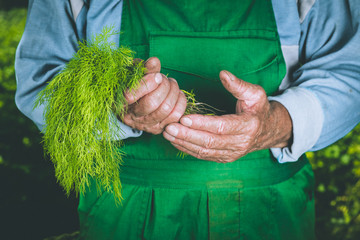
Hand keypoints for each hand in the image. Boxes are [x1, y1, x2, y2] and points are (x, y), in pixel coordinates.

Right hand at [123, 57, 186, 133]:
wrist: (136, 104)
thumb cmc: (133, 85)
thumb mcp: (133, 74)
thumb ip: (143, 67)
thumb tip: (154, 61)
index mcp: (120, 103)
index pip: (130, 96)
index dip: (146, 83)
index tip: (157, 75)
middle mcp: (131, 118)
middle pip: (151, 103)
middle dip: (163, 86)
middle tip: (164, 78)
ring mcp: (146, 125)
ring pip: (165, 109)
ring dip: (173, 92)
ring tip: (171, 83)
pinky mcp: (159, 128)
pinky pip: (175, 116)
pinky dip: (180, 101)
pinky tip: (177, 93)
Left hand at [163, 70, 292, 162]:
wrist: (267, 130)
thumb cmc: (258, 109)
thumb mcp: (255, 93)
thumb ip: (238, 85)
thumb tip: (223, 74)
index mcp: (248, 126)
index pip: (221, 127)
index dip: (202, 123)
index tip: (184, 117)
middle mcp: (240, 143)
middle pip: (209, 142)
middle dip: (187, 135)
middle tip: (169, 127)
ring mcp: (232, 153)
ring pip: (204, 151)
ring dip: (184, 143)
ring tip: (167, 133)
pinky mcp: (224, 158)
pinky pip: (204, 156)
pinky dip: (188, 149)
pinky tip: (175, 141)